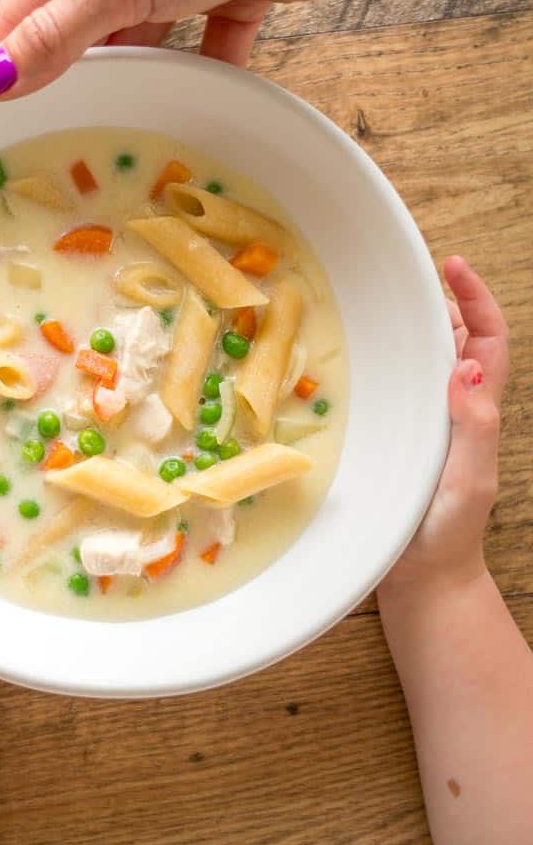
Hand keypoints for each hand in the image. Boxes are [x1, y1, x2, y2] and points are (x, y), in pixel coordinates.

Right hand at [0, 0, 505, 101]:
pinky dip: (200, 78)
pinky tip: (191, 113)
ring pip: (144, 48)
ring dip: (139, 84)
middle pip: (83, 37)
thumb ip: (58, 35)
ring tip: (121, 137)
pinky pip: (203, 52)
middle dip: (76, 84)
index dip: (9, 66)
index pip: (24, 12)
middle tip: (60, 148)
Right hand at [382, 257, 509, 591]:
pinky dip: (385, 363)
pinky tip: (356, 357)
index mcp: (477, 409)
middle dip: (442, 302)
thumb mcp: (470, 479)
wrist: (421, 578)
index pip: (488, 340)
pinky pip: (395, 388)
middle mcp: (453, 408)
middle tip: (408, 280)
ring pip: (425, 360)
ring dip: (413, 328)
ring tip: (383, 305)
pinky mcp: (397, 436)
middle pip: (458, 339)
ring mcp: (425, 422)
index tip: (453, 267)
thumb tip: (471, 366)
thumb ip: (474, 426)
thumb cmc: (448, 531)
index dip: (477, 300)